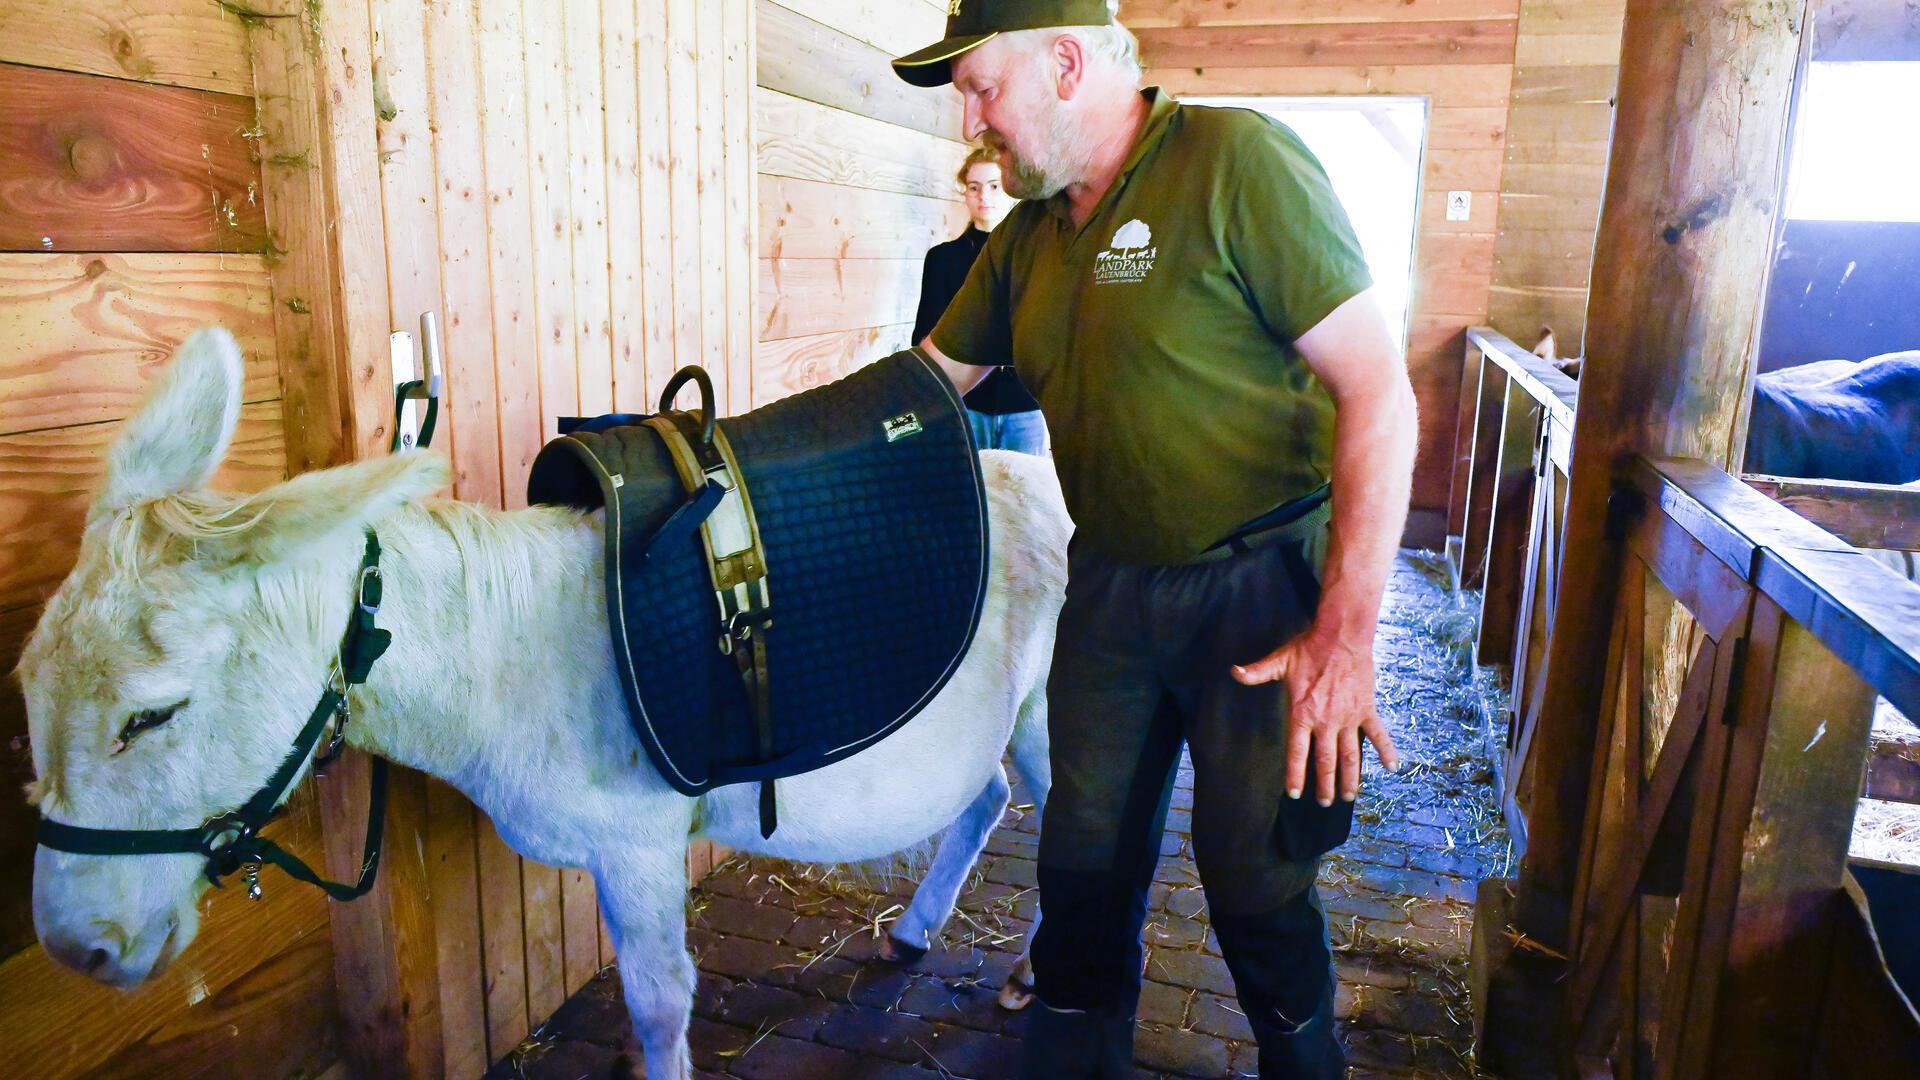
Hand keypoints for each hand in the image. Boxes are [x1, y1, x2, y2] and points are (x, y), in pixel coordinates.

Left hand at [1231, 629, 1398, 805]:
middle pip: (1325, 761)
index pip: (1296, 752)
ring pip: (1350, 755)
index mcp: (1302, 714)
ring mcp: (1348, 718)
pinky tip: (1392, 767)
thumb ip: (1257, 672)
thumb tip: (1234, 672)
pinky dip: (1386, 750)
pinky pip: (1378, 734)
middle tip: (1323, 802)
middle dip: (1324, 785)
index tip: (1295, 794)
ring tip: (1348, 797)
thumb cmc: (1309, 648)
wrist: (1341, 635)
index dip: (1295, 775)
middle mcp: (1325, 721)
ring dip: (1349, 778)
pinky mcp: (1366, 709)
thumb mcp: (1279, 661)